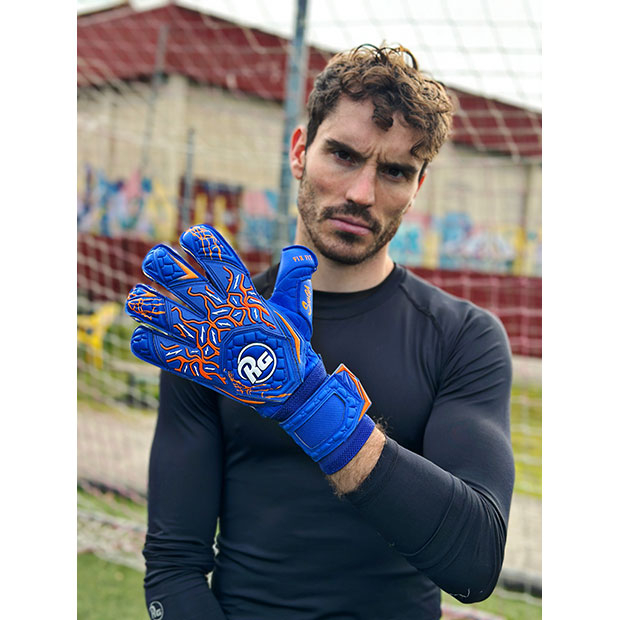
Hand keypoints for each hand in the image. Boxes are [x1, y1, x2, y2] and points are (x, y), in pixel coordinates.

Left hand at [126, 225, 374, 472]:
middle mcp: (224, 318)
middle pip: (188, 287)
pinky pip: (167, 355)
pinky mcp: (201, 368)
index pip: (223, 265)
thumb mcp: (297, 308)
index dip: (205, 246)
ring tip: (134, 296)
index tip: (190, 234)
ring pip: (171, 319)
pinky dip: (150, 346)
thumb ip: (294, 277)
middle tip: (154, 257)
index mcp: (247, 301)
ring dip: (149, 306)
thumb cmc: (291, 345)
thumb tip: (297, 250)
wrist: (290, 390)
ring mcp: (210, 344)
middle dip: (167, 269)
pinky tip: (139, 335)